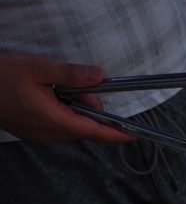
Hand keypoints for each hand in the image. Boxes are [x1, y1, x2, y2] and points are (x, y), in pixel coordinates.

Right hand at [0, 53, 133, 143]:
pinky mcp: (31, 132)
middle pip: (84, 126)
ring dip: (73, 107)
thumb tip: (99, 76)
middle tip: (78, 85)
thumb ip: (70, 74)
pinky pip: (56, 124)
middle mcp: (48, 133)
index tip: (136, 136)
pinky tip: (46, 94)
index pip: (94, 131)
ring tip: (55, 86)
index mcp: (53, 120)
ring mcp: (39, 135)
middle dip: (89, 107)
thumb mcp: (36, 67)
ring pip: (71, 125)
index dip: (117, 134)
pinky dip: (60, 110)